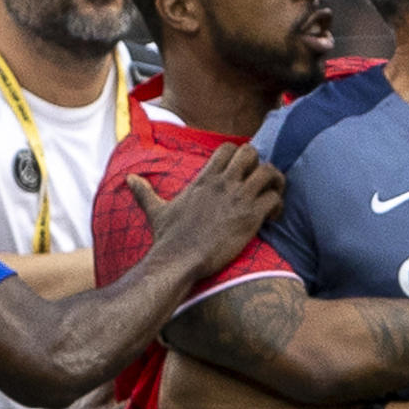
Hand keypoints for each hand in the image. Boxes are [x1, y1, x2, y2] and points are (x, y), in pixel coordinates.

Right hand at [131, 143, 284, 280]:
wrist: (179, 260)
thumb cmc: (169, 238)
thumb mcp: (156, 210)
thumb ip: (145, 192)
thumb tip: (129, 179)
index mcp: (204, 179)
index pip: (228, 148)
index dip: (240, 156)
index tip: (243, 173)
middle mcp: (222, 183)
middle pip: (251, 152)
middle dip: (261, 163)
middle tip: (262, 182)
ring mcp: (237, 199)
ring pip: (269, 172)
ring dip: (276, 182)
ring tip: (274, 197)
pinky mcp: (250, 217)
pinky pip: (274, 199)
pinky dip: (279, 206)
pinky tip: (272, 218)